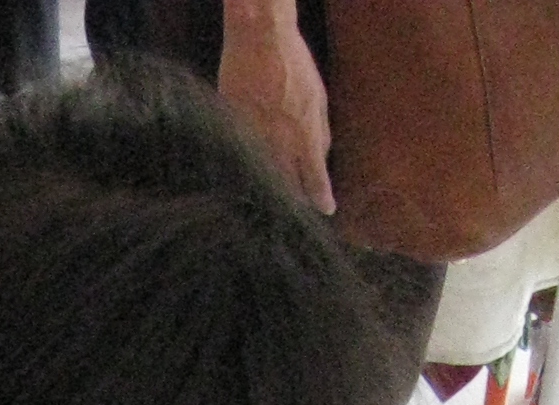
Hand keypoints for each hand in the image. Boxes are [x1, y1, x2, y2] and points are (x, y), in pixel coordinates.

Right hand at [217, 0, 334, 212]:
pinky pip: (242, 158)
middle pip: (288, 187)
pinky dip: (247, 166)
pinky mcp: (233, 132)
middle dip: (294, 200)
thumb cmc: (293, 64)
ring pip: (262, 177)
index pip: (315, 181)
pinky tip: (248, 171)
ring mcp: (254, 141)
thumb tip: (322, 157)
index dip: (321, 199)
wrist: (258, 40)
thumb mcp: (318, 97)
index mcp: (305, 137)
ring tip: (271, 198)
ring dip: (269, 186)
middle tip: (297, 209)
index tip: (326, 210)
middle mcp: (279, 145)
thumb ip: (321, 131)